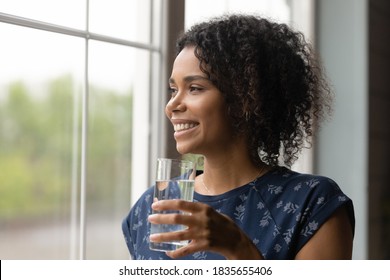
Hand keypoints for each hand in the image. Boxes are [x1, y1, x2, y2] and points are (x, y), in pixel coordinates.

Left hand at [148, 199, 262, 258]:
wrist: (235, 240)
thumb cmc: (222, 223)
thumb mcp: (211, 211)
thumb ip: (196, 210)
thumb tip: (177, 207)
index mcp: (203, 208)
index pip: (181, 203)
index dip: (167, 204)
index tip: (155, 205)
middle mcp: (202, 220)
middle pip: (177, 218)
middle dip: (161, 218)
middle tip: (150, 218)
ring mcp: (202, 233)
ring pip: (178, 235)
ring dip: (163, 236)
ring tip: (152, 237)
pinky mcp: (203, 245)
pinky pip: (186, 250)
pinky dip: (175, 252)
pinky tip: (167, 252)